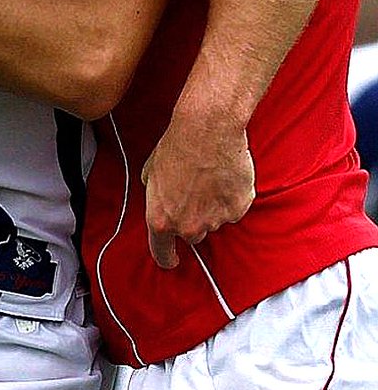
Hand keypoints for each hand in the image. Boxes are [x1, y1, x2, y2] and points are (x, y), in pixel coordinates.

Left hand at [141, 117, 254, 268]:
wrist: (206, 129)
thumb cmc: (176, 147)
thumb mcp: (150, 172)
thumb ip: (155, 196)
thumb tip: (161, 201)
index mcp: (161, 220)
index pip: (162, 253)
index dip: (166, 258)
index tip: (172, 260)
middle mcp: (188, 227)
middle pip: (192, 235)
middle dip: (192, 219)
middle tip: (193, 192)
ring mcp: (215, 220)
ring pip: (214, 221)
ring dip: (212, 206)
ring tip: (209, 177)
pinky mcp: (238, 209)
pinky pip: (234, 209)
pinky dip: (231, 198)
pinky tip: (224, 176)